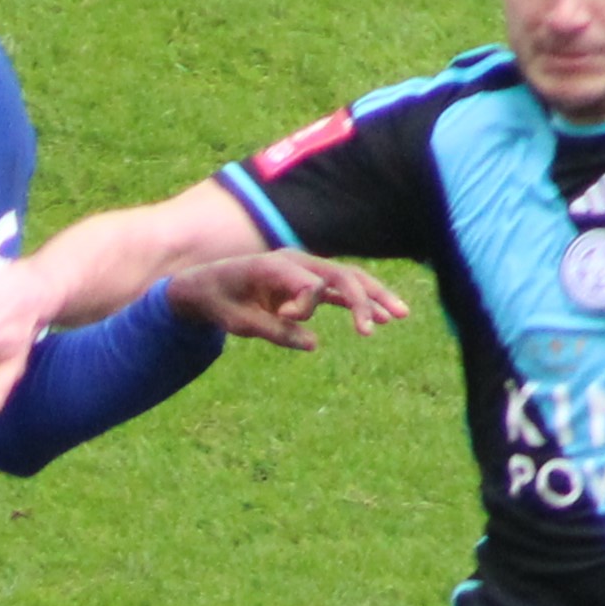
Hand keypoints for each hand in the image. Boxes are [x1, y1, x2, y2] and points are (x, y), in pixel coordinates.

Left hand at [165, 252, 407, 348]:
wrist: (204, 285)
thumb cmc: (218, 302)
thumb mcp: (238, 322)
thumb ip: (274, 331)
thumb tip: (314, 343)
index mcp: (275, 266)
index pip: (308, 283)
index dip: (304, 306)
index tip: (284, 318)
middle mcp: (295, 262)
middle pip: (339, 275)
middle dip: (362, 299)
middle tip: (373, 328)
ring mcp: (304, 271)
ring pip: (347, 280)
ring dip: (373, 297)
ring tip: (400, 315)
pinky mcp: (307, 284)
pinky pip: (340, 292)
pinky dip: (361, 303)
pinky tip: (383, 318)